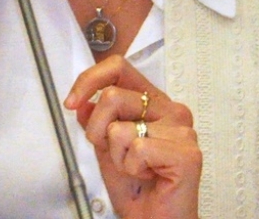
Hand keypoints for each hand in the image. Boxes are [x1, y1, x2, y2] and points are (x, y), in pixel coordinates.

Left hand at [65, 56, 200, 218]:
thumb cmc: (138, 190)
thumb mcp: (107, 149)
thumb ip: (96, 121)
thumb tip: (82, 101)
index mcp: (154, 102)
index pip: (118, 67)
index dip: (89, 80)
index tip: (71, 102)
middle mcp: (171, 109)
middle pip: (112, 96)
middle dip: (98, 131)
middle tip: (113, 155)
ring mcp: (182, 130)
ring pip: (120, 126)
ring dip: (117, 156)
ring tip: (135, 169)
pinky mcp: (187, 153)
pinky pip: (138, 148)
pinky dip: (131, 168)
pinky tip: (147, 177)